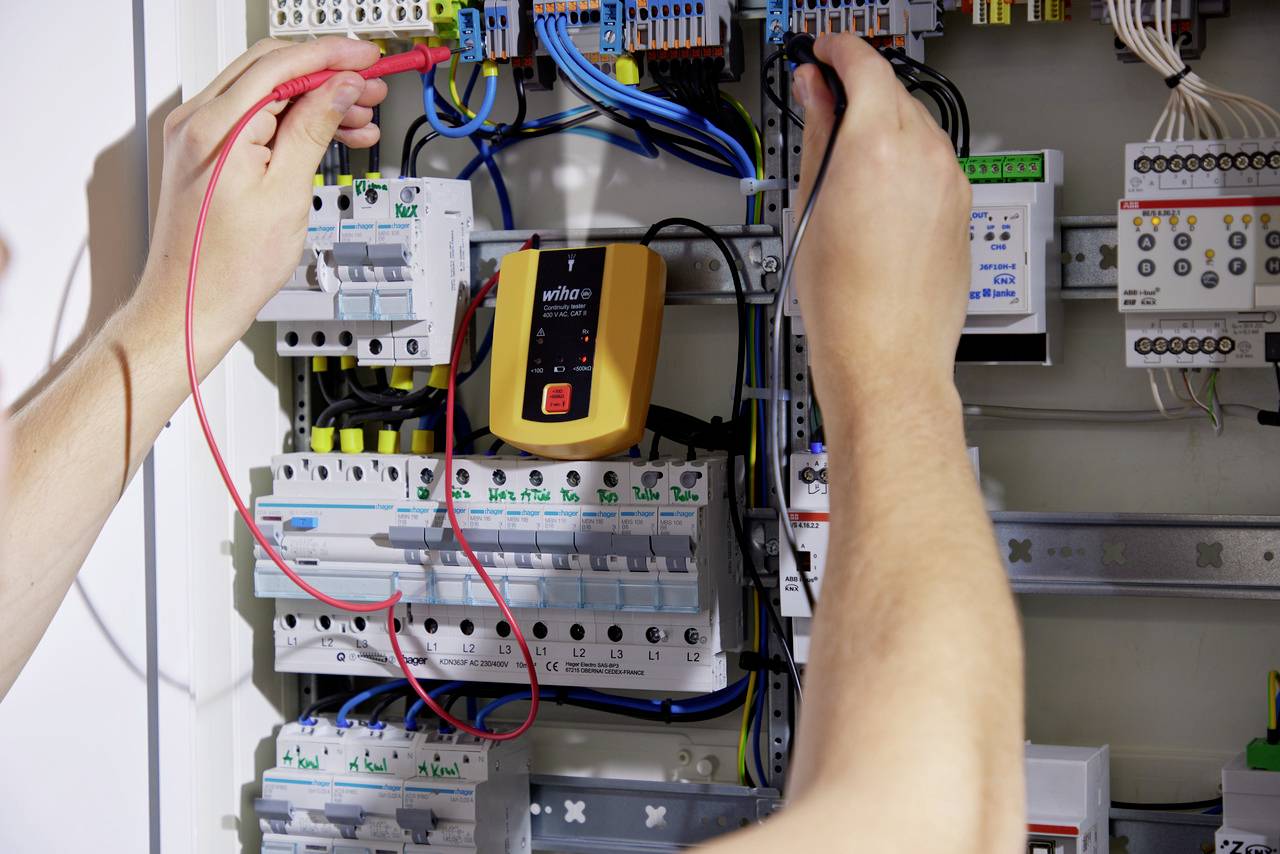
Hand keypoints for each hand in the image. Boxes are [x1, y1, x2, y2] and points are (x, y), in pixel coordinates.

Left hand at [137, 37, 388, 369]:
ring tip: (360, 117)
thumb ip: (313, 129)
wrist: (193, 304)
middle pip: (272, 70)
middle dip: (327, 73)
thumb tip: (338, 88)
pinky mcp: (206, 153)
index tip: (367, 58)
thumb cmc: (228, 267)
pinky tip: (329, 134)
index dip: (331, 56)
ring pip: (268, 93)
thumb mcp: (286, 193)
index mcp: (215, 127)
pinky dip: (295, 121)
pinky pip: (256, 118)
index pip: (280, 66)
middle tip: (370, 85)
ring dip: (316, 99)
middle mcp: (198, 123)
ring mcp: (198, 137)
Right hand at [791, 34, 970, 423]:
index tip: (824, 51)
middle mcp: (924, 156)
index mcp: (879, 145)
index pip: (864, 65)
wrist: (886, 356)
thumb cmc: (845, 302)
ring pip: (917, 128)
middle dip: (859, 89)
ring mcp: (951, 182)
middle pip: (893, 93)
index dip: (839, 50)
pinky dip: (906, 161)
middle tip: (825, 102)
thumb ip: (818, 134)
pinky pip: (934, 164)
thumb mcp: (811, 206)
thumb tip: (816, 92)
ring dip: (885, 127)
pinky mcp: (962, 209)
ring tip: (846, 161)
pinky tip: (876, 195)